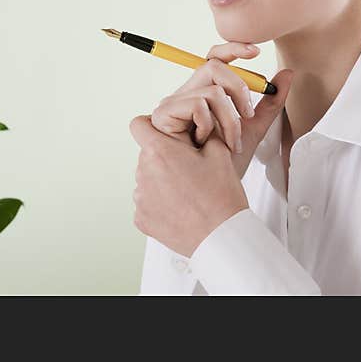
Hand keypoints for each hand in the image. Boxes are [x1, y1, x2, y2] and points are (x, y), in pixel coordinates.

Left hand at [130, 114, 248, 256]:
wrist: (222, 236)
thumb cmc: (221, 196)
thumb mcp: (219, 152)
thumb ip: (201, 133)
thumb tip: (191, 127)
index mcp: (159, 151)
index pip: (139, 125)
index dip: (151, 126)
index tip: (165, 136)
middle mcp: (143, 172)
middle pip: (147, 155)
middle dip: (164, 158)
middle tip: (189, 171)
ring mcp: (140, 198)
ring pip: (147, 180)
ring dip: (162, 182)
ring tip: (188, 193)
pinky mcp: (141, 219)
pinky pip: (147, 203)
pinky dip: (160, 204)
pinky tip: (181, 209)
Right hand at [150, 42, 292, 178]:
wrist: (212, 190)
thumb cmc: (226, 162)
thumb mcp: (255, 128)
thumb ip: (271, 102)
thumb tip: (287, 73)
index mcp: (205, 91)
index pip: (215, 58)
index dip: (233, 48)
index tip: (256, 51)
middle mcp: (187, 93)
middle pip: (212, 63)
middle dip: (238, 85)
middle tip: (248, 113)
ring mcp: (174, 103)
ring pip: (210, 87)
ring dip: (230, 117)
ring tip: (232, 141)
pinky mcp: (163, 114)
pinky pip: (197, 104)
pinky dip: (210, 124)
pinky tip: (206, 142)